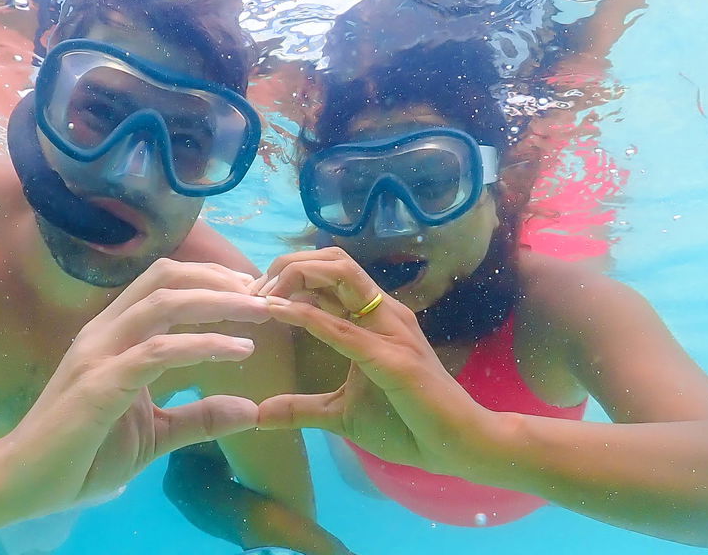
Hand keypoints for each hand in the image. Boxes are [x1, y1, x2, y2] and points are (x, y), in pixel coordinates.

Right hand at [0, 259, 272, 516]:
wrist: (21, 484)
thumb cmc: (81, 457)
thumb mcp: (154, 434)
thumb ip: (199, 418)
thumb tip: (251, 410)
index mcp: (113, 336)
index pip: (164, 284)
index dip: (211, 279)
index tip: (254, 294)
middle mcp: (104, 333)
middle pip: (166, 278)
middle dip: (220, 279)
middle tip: (265, 295)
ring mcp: (98, 356)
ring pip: (163, 303)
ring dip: (217, 301)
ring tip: (260, 313)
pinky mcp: (99, 385)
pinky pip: (157, 352)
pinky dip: (203, 344)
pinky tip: (238, 350)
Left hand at [252, 248, 496, 476]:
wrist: (455, 446)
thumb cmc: (407, 425)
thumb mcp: (340, 414)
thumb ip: (302, 408)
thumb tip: (261, 413)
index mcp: (374, 319)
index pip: (330, 276)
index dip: (289, 275)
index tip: (252, 294)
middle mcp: (384, 313)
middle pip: (333, 262)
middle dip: (288, 265)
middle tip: (251, 290)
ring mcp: (391, 331)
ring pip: (341, 276)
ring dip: (295, 278)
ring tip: (261, 295)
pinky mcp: (393, 359)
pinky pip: (345, 328)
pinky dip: (307, 315)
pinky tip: (276, 312)